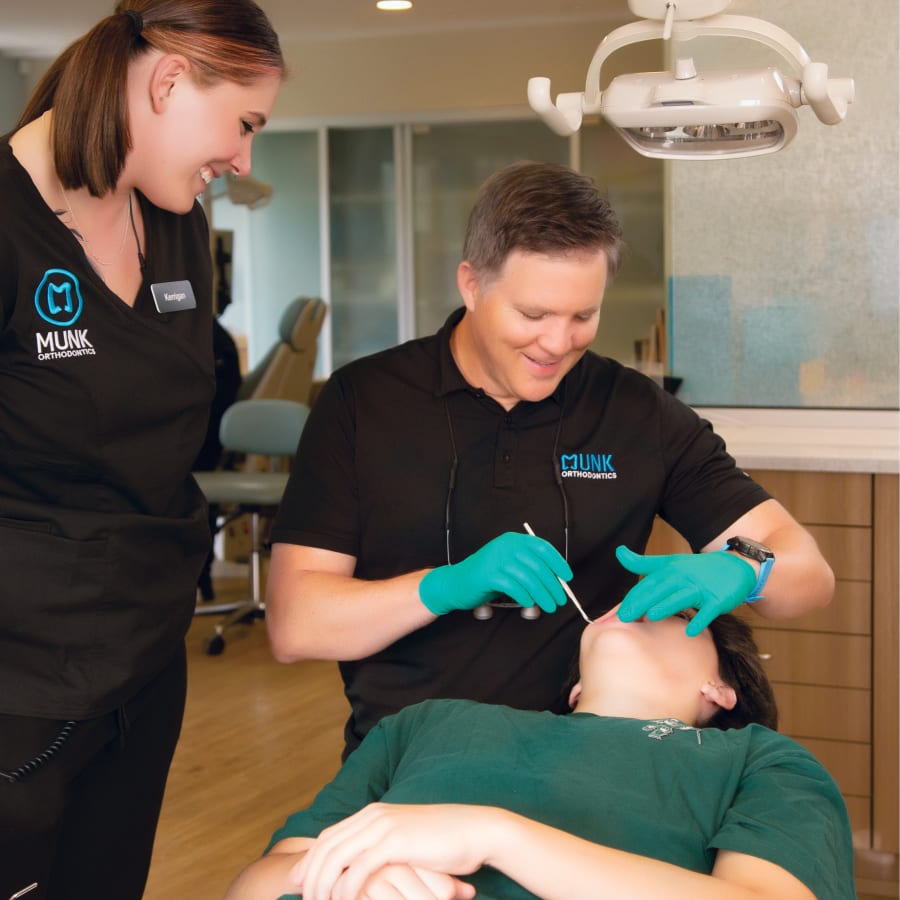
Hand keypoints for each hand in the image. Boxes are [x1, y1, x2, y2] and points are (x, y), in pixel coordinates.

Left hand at [293, 803, 492, 899]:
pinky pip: (359, 869)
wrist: (475, 830)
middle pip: (326, 846)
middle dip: (309, 875)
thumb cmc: (443, 841)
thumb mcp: (404, 840)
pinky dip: (345, 889)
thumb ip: (380, 847)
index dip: (309, 860)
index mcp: (373, 813)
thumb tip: (360, 866)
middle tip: (302, 899)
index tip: (297, 883)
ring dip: (322, 885)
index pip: (329, 836)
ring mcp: (383, 826)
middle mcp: (373, 816)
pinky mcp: (395, 842)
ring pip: (336, 857)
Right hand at [419, 532, 571, 615]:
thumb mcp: (509, 566)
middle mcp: (505, 546)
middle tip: (559, 600)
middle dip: (553, 586)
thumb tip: (556, 583)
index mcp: (513, 540)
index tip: (567, 578)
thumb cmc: (486, 577)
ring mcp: (496, 559)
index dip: (558, 562)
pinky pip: (514, 588)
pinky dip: (525, 597)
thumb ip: (529, 569)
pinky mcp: (488, 575)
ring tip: (548, 607)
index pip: (542, 547)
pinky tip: (529, 604)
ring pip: (529, 579)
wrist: (455, 583)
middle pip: (538, 566)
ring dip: (542, 595)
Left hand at [615, 545, 756, 635]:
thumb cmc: (695, 569)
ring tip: (652, 616)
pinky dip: (700, 620)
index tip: (617, 612)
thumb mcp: (668, 563)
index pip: (648, 584)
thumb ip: (642, 562)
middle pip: (661, 590)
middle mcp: (683, 577)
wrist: (734, 566)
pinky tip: (690, 631)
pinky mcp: (718, 599)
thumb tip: (619, 552)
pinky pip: (709, 611)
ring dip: (667, 606)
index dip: (633, 597)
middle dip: (642, 603)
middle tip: (625, 617)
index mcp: (670, 569)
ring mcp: (701, 588)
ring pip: (682, 597)